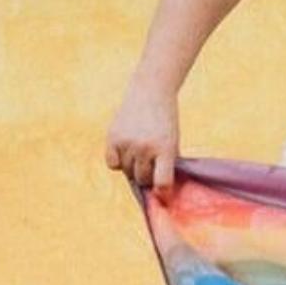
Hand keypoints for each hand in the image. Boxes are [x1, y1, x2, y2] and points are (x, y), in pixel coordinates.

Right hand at [104, 80, 179, 199]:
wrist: (150, 92)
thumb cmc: (165, 120)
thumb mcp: (173, 139)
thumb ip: (166, 163)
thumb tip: (160, 191)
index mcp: (165, 148)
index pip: (162, 181)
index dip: (163, 191)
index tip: (163, 193)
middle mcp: (145, 147)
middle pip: (143, 178)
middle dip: (147, 175)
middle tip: (151, 164)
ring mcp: (127, 143)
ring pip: (127, 172)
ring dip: (133, 167)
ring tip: (140, 152)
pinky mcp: (112, 138)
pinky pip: (112, 164)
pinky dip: (118, 162)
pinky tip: (126, 150)